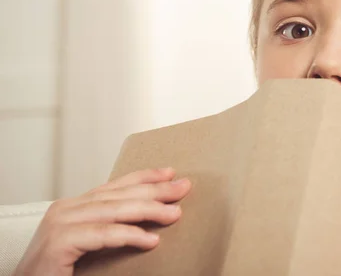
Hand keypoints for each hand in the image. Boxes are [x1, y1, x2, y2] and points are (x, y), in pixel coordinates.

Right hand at [14, 167, 191, 275]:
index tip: (170, 173)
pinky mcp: (58, 242)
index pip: (115, 186)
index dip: (144, 177)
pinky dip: (129, 235)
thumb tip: (149, 224)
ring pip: (113, 210)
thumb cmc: (57, 271)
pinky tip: (151, 240)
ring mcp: (60, 223)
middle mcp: (66, 209)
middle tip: (183, 188)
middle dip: (155, 190)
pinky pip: (102, 235)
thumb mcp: (89, 243)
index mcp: (74, 206)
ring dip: (149, 210)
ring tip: (174, 213)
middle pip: (119, 195)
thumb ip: (109, 227)